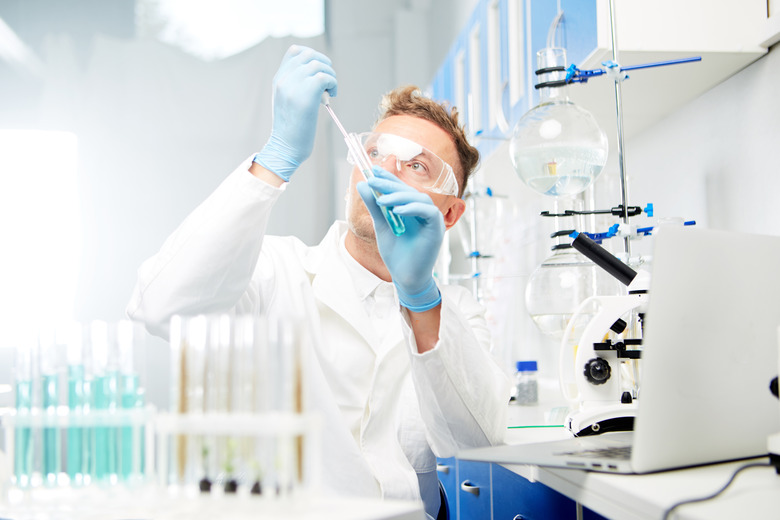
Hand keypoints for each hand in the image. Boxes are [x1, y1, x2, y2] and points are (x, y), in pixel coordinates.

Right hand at [254, 45, 336, 180]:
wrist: (286, 147)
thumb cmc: (291, 129)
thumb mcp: (287, 100)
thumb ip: (296, 84)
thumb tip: (317, 73)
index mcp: (278, 79)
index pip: (295, 51)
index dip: (312, 55)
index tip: (320, 69)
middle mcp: (284, 79)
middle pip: (309, 54)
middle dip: (324, 64)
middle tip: (328, 82)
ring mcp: (293, 86)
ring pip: (319, 65)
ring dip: (330, 75)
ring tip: (331, 90)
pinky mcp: (306, 96)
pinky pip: (325, 77)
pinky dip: (333, 83)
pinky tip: (332, 95)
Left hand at [357, 167, 443, 311]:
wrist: (405, 276)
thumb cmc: (396, 254)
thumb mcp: (381, 226)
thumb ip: (374, 206)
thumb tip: (363, 185)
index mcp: (410, 210)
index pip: (400, 189)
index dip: (388, 178)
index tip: (372, 170)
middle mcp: (422, 212)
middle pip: (408, 191)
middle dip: (390, 184)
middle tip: (372, 180)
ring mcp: (431, 219)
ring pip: (418, 198)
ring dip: (399, 196)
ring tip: (381, 200)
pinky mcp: (436, 228)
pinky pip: (428, 211)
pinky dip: (413, 208)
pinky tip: (397, 211)